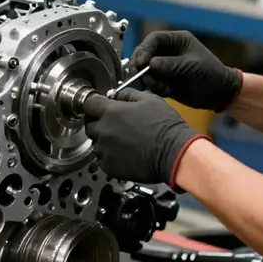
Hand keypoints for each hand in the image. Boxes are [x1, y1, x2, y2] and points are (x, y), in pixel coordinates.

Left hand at [82, 89, 209, 186]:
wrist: (174, 152)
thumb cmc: (164, 124)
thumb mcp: (149, 99)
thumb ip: (127, 94)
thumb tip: (115, 94)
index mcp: (111, 112)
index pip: (88, 104)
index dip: (92, 104)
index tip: (97, 107)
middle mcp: (103, 130)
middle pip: (89, 125)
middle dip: (98, 123)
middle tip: (113, 125)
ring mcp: (105, 150)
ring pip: (96, 144)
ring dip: (104, 141)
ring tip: (122, 142)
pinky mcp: (110, 167)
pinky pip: (102, 160)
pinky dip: (109, 157)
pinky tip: (124, 154)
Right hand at [128, 30, 241, 112]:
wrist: (219, 94)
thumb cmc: (210, 73)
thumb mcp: (191, 66)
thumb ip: (170, 64)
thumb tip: (149, 64)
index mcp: (176, 40)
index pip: (153, 39)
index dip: (144, 49)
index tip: (141, 62)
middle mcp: (167, 51)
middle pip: (144, 53)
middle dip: (140, 65)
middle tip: (140, 77)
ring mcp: (164, 66)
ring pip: (144, 69)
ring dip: (147, 79)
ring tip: (159, 87)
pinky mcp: (163, 80)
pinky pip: (150, 82)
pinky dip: (154, 87)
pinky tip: (166, 92)